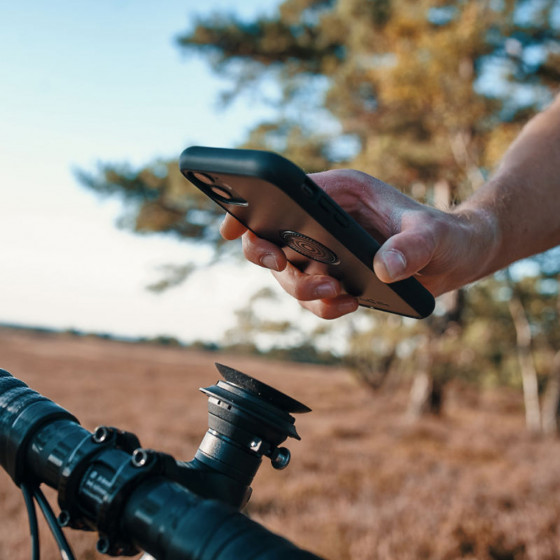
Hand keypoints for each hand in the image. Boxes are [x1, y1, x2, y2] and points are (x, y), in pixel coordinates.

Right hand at [220, 169, 496, 318]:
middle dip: (277, 263)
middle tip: (299, 274)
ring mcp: (328, 250)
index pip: (284, 196)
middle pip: (276, 241)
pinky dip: (323, 307)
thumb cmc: (447, 233)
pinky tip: (347, 304)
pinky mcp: (336, 275)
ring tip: (339, 295)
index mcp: (340, 194)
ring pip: (291, 274)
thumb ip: (413, 247)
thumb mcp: (435, 235)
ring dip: (304, 291)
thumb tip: (384, 268)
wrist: (458, 257)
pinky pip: (313, 296)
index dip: (251, 212)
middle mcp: (326, 220)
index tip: (232, 230)